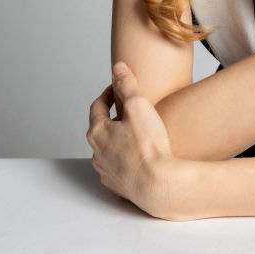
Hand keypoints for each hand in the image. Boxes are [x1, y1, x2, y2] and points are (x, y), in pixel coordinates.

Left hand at [86, 62, 189, 219]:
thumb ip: (126, 84)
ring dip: (117, 138)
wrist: (158, 184)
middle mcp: (97, 153)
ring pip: (107, 149)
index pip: (98, 106)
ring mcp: (106, 171)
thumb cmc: (149, 145)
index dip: (109, 93)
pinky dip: (124, 158)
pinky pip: (116, 167)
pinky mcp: (118, 186)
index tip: (119, 87)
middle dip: (113, 116)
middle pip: (101, 128)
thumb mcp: (138, 105)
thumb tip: (117, 67)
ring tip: (135, 132)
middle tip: (128, 108)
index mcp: (98, 132)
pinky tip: (138, 155)